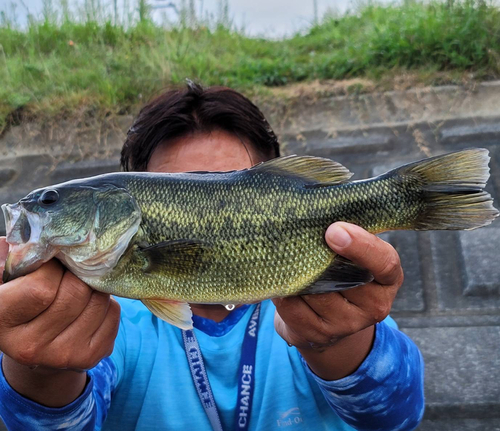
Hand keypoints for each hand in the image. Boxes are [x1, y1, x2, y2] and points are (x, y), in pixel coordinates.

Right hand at [0, 237, 120, 405]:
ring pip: (99, 301)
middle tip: (71, 271)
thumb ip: (15, 255)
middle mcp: (29, 346)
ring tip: (80, 285)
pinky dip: (107, 302)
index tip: (50, 265)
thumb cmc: (19, 296)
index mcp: (2, 320)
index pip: (42, 288)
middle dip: (78, 274)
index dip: (53, 269)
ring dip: (94, 286)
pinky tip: (89, 304)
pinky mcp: (89, 357)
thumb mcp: (8, 274)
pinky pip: (113, 313)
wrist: (33, 343)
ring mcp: (61, 356)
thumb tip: (40, 237)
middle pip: (76, 293)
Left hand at [273, 222, 403, 378]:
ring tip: (288, 261)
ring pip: (314, 292)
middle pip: (341, 276)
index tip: (334, 230)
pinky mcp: (318, 336)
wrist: (329, 323)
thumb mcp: (355, 255)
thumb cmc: (341, 274)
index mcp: (388, 279)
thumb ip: (348, 237)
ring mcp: (346, 325)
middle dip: (316, 256)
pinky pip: (293, 308)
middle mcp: (373, 307)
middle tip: (298, 239)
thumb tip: (320, 215)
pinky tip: (281, 284)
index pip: (385, 263)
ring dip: (296, 274)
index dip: (361, 246)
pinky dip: (283, 293)